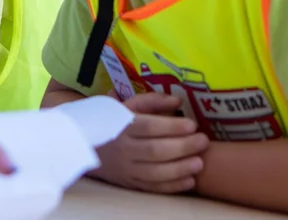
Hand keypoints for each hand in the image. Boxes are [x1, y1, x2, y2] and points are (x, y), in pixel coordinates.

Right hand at [89, 92, 208, 193]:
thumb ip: (151, 101)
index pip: (149, 127)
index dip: (172, 127)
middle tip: (203, 141)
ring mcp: (125, 168)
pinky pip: (152, 187)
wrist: (83, 145)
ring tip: (199, 163)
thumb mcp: (125, 105)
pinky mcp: (128, 183)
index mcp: (121, 125)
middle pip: (155, 150)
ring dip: (180, 169)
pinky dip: (172, 186)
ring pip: (155, 172)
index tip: (192, 125)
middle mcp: (123, 148)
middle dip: (183, 147)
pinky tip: (189, 181)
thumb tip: (177, 101)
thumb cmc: (110, 121)